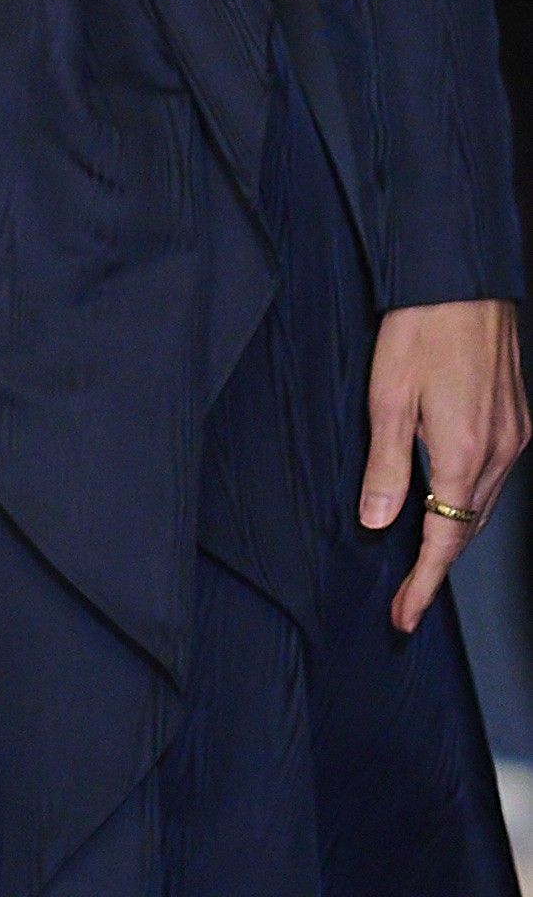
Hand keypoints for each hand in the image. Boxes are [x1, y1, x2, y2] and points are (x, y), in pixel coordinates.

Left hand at [360, 296, 525, 631]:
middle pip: (467, 530)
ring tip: (421, 559)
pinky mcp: (518, 421)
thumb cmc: (420, 328)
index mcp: (461, 453)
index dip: (422, 584)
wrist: (461, 280)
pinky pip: (493, 477)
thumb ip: (385, 465)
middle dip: (436, 567)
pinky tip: (448, 499)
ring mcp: (513, 437)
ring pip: (482, 505)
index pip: (442, 540)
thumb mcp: (386, 396)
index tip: (404, 617)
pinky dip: (469, 499)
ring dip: (453, 533)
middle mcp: (497, 453)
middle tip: (405, 598)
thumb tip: (377, 523)